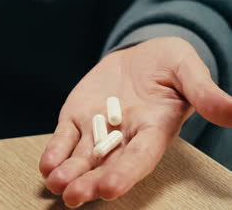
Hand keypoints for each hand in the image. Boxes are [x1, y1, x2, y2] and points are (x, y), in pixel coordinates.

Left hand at [39, 37, 231, 206]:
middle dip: (90, 182)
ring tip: (55, 185)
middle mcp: (123, 137)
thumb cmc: (169, 63)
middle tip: (73, 197)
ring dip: (68, 172)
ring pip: (82, 156)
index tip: (110, 189)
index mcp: (153, 130)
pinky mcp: (77, 117)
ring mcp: (97, 128)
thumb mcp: (188, 70)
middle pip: (107, 164)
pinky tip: (47, 165)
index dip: (126, 173)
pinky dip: (55, 151)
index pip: (140, 157)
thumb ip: (204, 93)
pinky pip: (65, 138)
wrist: (140, 55)